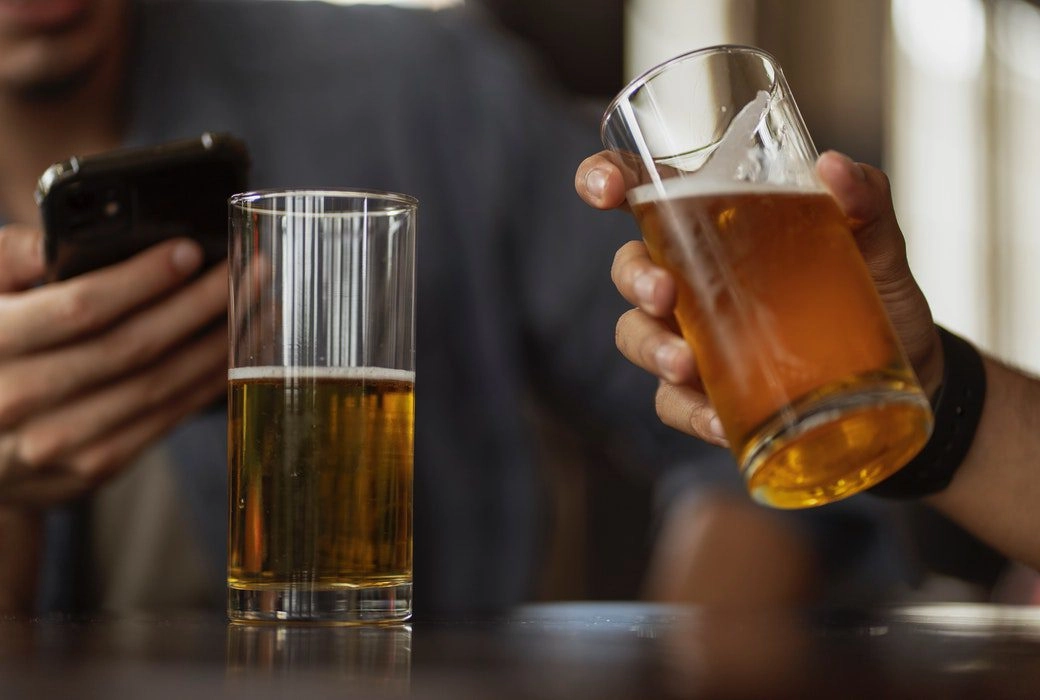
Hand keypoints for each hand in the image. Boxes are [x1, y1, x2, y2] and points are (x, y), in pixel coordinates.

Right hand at [0, 224, 227, 507]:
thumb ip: (14, 255)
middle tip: (251, 269)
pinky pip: (165, 420)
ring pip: (158, 388)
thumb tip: (74, 228)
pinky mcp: (92, 468)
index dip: (142, 280)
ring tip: (262, 305)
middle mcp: (19, 400)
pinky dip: (209, 383)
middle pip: (133, 349)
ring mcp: (57, 444)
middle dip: (200, 305)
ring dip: (219, 344)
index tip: (191, 249)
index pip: (80, 309)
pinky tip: (240, 351)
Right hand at [575, 150, 943, 444]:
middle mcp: (694, 279)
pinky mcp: (709, 394)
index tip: (602, 189)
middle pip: (630, 268)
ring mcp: (695, 339)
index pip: (649, 194)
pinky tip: (720, 421)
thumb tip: (832, 168)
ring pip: (637, 336)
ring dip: (650, 348)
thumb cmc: (875, 295)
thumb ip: (864, 200)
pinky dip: (691, 413)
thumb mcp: (878, 245)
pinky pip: (675, 404)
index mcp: (718, 226)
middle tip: (663, 294)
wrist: (910, 374)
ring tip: (683, 366)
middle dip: (634, 279)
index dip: (609, 180)